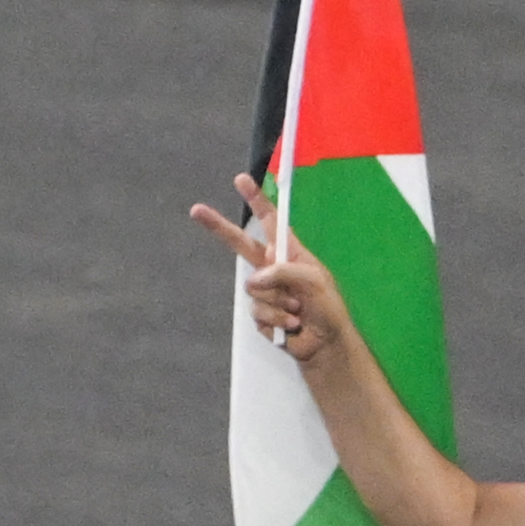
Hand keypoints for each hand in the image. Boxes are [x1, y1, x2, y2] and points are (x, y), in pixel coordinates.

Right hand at [187, 173, 355, 366]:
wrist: (325, 345)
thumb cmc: (327, 309)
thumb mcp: (314, 281)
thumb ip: (283, 272)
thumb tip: (254, 279)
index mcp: (288, 252)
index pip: (270, 221)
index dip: (256, 200)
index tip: (241, 180)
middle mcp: (273, 268)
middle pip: (240, 244)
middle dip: (218, 227)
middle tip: (196, 210)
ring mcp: (265, 291)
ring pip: (253, 288)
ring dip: (277, 302)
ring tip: (297, 310)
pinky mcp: (260, 314)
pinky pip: (257, 312)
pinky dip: (276, 319)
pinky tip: (291, 324)